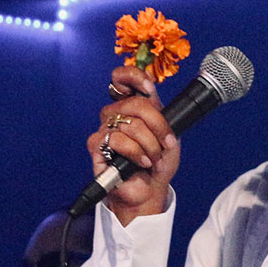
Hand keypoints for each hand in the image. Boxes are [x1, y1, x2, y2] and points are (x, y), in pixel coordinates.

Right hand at [87, 66, 179, 225]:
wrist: (149, 189)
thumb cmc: (158, 163)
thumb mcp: (170, 137)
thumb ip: (163, 116)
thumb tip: (151, 96)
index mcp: (133, 107)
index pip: (123, 79)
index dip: (133, 77)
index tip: (148, 88)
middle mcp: (117, 114)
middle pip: (136, 104)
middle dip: (158, 126)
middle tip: (166, 144)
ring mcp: (106, 128)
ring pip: (130, 125)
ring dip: (150, 145)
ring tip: (153, 159)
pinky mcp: (97, 145)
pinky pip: (118, 140)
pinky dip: (136, 153)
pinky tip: (141, 162)